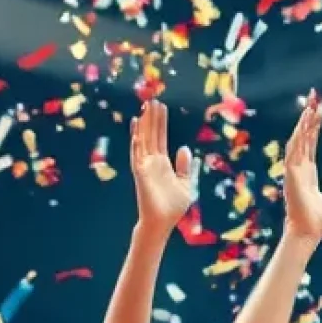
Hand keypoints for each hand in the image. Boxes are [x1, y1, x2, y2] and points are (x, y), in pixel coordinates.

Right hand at [130, 99, 193, 230]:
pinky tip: (136, 130)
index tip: (161, 107)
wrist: (163, 222)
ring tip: (145, 108)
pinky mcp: (140, 174)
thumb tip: (185, 149)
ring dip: (143, 125)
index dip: (160, 123)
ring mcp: (145, 167)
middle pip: (151, 135)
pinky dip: (136, 143)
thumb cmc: (173, 206)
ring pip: (143, 141)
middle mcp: (152, 162)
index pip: (160, 138)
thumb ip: (185, 167)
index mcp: (162, 163)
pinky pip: (137, 156)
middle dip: (152, 118)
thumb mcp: (185, 183)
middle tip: (152, 99)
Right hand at [281, 92, 321, 241]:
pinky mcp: (292, 176)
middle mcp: (299, 168)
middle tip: (313, 97)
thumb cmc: (319, 222)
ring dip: (303, 123)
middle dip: (307, 117)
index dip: (312, 126)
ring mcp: (294, 171)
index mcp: (308, 172)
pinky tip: (304, 125)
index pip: (310, 143)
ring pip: (298, 141)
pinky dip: (299, 138)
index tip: (316, 110)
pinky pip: (294, 152)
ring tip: (309, 106)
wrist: (309, 234)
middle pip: (303, 137)